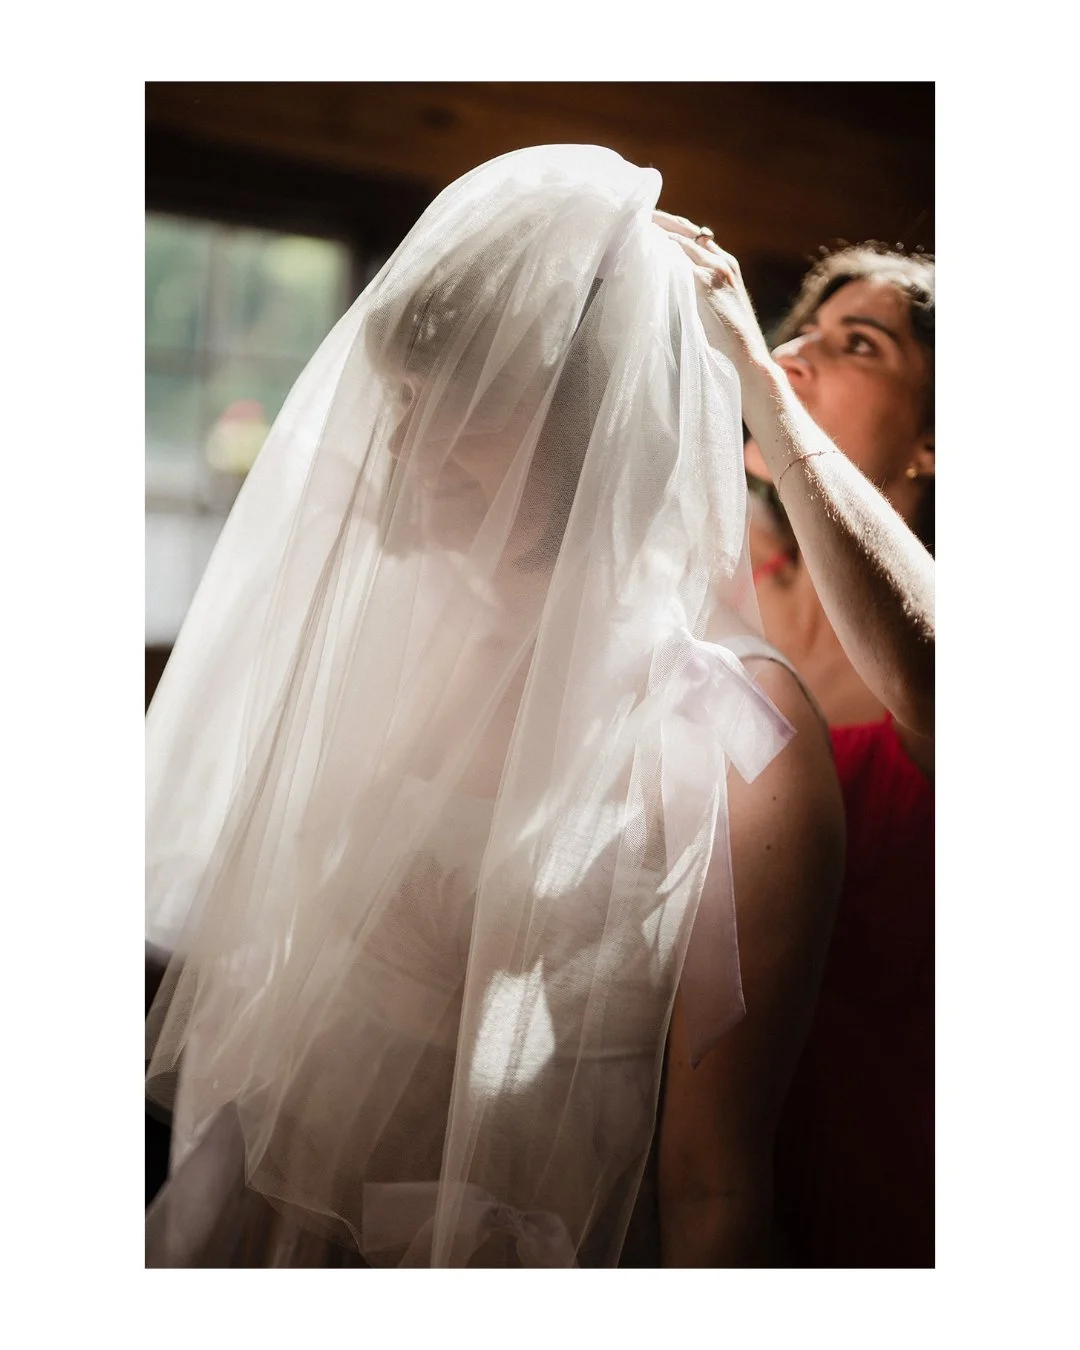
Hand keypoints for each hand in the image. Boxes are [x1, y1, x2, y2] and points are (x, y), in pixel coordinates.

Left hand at [652, 211, 774, 380]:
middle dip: (660, 220)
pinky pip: (678, 257)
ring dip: (656, 231)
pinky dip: (660, 249)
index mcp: (726, 264)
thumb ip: (698, 292)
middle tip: (636, 215)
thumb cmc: (728, 341)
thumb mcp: (715, 307)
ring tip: (634, 226)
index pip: (695, 236)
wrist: (747, 356)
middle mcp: (722, 261)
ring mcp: (715, 269)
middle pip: (686, 230)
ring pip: (681, 239)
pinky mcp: (705, 282)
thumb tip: (669, 288)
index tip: (649, 221)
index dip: (671, 226)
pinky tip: (642, 247)